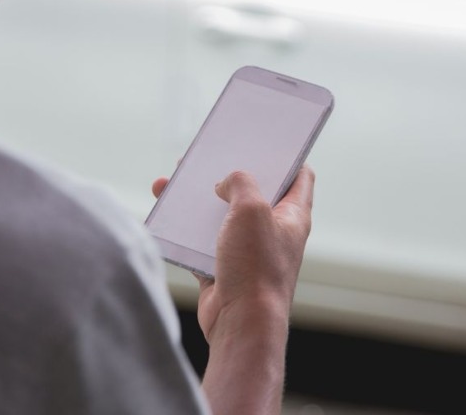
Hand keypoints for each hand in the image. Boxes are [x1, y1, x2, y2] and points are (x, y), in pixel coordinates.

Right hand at [150, 166, 314, 342]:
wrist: (240, 324)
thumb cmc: (255, 267)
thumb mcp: (251, 209)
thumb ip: (241, 183)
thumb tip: (225, 182)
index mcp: (293, 215)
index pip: (300, 176)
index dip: (286, 155)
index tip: (265, 140)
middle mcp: (273, 231)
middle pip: (253, 192)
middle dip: (228, 173)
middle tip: (208, 156)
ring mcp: (247, 251)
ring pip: (221, 215)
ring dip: (197, 199)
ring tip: (172, 180)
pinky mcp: (223, 268)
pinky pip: (200, 241)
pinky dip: (183, 228)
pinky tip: (164, 213)